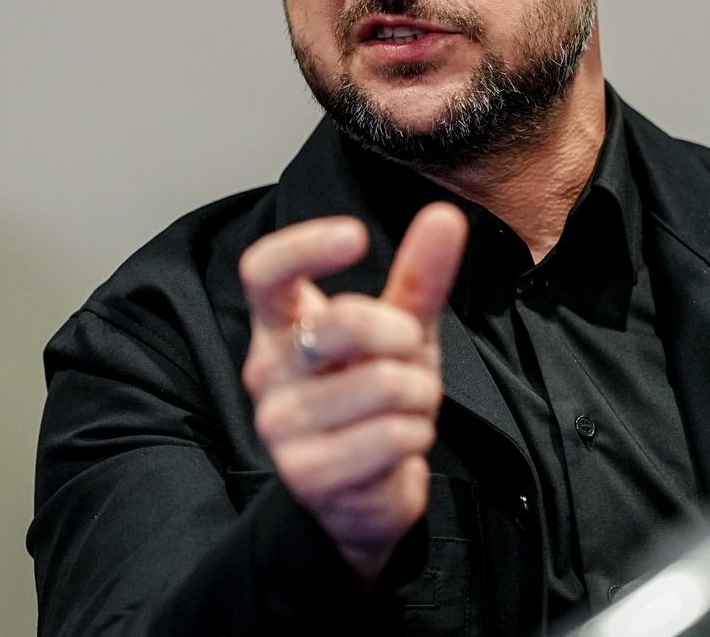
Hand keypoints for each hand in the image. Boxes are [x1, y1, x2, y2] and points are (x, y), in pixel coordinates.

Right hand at [238, 203, 466, 582]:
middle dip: (403, 339)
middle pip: (343, 321)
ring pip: (384, 383)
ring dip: (419, 397)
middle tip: (408, 359)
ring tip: (403, 410)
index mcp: (280, 323)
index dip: (304, 247)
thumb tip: (445, 216)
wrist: (363, 492)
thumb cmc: (374, 396)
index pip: (264, 271)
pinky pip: (392, 435)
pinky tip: (398, 444)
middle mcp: (266, 368)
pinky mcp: (304, 472)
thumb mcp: (402, 330)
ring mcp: (278, 423)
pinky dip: (416, 435)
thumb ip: (419, 276)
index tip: (354, 234)